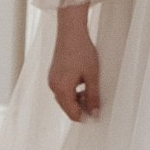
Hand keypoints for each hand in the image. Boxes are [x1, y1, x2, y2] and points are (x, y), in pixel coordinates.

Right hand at [48, 5, 101, 121]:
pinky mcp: (54, 74)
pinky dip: (73, 91)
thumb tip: (95, 113)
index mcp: (62, 90)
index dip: (86, 117)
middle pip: (68, 107)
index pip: (73, 114)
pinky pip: (63, 89)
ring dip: (78, 99)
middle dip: (82, 108)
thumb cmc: (81, 50)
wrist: (71, 32)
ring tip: (91, 90)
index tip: (97, 115)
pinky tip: (83, 82)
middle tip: (96, 102)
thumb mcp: (92, 76)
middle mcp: (53, 86)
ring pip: (65, 98)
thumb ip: (93, 97)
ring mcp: (52, 80)